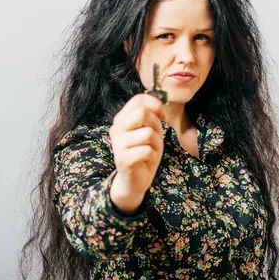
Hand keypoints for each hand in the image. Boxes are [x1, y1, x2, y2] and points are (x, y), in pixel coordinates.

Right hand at [108, 94, 165, 213]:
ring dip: (157, 144)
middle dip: (156, 125)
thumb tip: (160, 107)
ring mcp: (118, 144)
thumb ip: (152, 116)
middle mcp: (117, 128)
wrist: (134, 180)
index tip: (162, 116)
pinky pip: (147, 150)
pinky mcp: (123, 159)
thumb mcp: (150, 130)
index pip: (138, 99)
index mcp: (122, 118)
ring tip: (151, 150)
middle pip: (141, 113)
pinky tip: (147, 160)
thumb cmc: (144, 152)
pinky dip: (153, 156)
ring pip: (148, 133)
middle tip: (155, 136)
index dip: (155, 104)